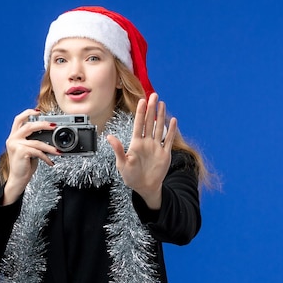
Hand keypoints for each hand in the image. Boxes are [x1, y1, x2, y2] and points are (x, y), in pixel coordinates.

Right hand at [2, 109, 59, 204]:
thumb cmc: (25, 165)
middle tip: (54, 126)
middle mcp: (12, 139)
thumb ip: (34, 141)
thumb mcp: (29, 150)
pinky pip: (37, 152)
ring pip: (36, 141)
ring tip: (58, 151)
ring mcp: (15, 145)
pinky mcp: (20, 152)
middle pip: (29, 126)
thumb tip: (50, 135)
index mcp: (14, 136)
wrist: (18, 179)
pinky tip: (50, 162)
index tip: (39, 111)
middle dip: (43, 124)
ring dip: (50, 147)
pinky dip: (46, 157)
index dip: (28, 113)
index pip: (18, 119)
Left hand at [107, 93, 177, 208]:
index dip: (140, 112)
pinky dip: (171, 130)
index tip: (142, 100)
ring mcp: (156, 147)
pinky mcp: (165, 154)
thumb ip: (118, 149)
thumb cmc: (131, 176)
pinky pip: (169, 140)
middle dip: (151, 109)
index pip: (138, 124)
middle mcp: (147, 142)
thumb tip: (110, 137)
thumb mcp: (122, 163)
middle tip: (154, 95)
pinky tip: (173, 120)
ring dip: (161, 116)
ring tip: (162, 103)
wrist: (144, 187)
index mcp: (136, 143)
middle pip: (149, 122)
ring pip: (159, 128)